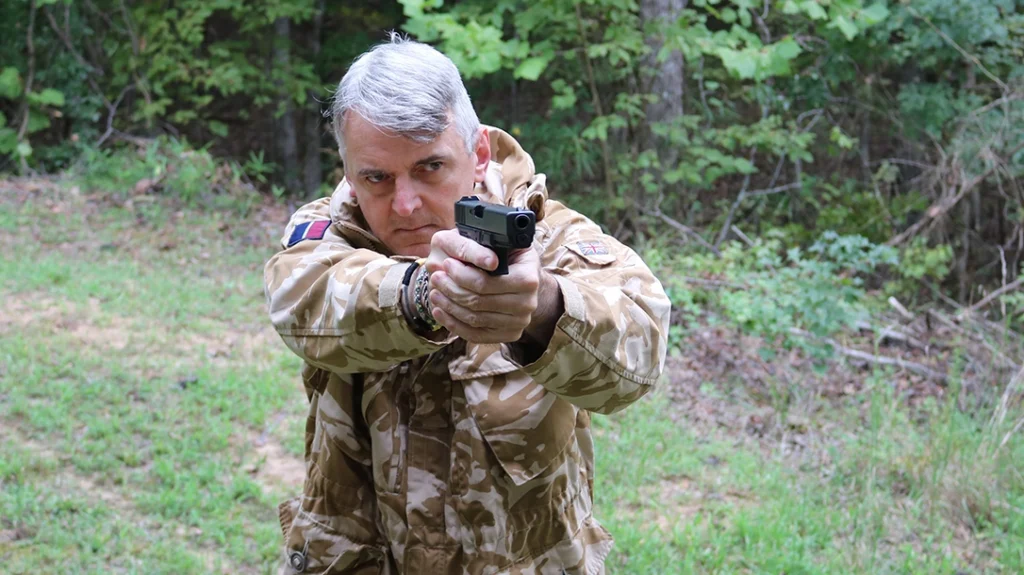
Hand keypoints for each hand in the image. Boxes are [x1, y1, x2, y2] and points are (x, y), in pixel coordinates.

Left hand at [424, 229, 560, 344]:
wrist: (522, 276)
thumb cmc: (505, 255)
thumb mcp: (492, 240)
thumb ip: (471, 246)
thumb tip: (459, 262)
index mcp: (528, 278)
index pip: (485, 283)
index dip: (460, 275)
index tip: (446, 264)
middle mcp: (528, 303)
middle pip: (478, 302)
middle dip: (451, 289)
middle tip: (435, 278)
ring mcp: (520, 321)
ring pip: (475, 319)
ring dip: (449, 307)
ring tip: (435, 293)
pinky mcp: (509, 334)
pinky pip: (477, 335)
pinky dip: (454, 324)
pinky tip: (440, 312)